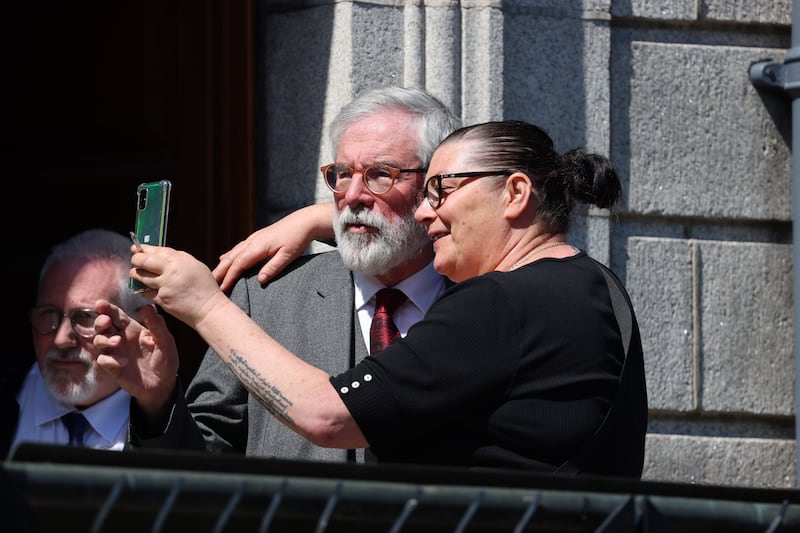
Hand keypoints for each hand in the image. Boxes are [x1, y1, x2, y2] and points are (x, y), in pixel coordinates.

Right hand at [93, 300, 178, 416]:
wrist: (163, 384)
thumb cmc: (165, 360)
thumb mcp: (165, 341)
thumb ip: (157, 325)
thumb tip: (148, 306)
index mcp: (133, 329)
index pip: (117, 315)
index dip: (108, 308)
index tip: (100, 303)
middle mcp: (121, 339)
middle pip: (102, 326)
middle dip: (100, 321)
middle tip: (106, 322)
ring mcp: (116, 353)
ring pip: (98, 340)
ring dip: (105, 339)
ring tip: (118, 342)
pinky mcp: (113, 367)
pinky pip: (103, 360)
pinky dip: (110, 359)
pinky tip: (123, 362)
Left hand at [129, 244, 227, 328]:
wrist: (208, 309)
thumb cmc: (205, 288)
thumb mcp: (196, 267)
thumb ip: (179, 259)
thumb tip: (161, 255)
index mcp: (181, 261)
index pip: (157, 251)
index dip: (144, 249)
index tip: (137, 248)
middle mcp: (171, 271)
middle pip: (144, 261)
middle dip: (136, 259)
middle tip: (134, 260)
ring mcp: (165, 286)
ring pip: (142, 277)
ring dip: (136, 274)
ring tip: (135, 273)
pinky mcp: (161, 299)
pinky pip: (146, 292)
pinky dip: (145, 289)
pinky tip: (147, 288)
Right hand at [212, 203, 335, 290]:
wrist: (303, 221)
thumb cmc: (297, 239)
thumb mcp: (288, 256)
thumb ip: (273, 268)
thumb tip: (260, 281)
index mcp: (258, 247)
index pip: (239, 264)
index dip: (229, 277)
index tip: (221, 288)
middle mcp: (252, 241)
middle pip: (231, 258)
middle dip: (220, 271)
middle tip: (210, 284)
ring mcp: (254, 238)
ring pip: (233, 252)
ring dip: (223, 264)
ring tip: (214, 275)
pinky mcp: (257, 237)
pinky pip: (239, 248)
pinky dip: (229, 255)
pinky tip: (224, 258)